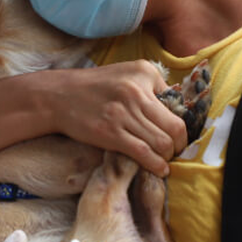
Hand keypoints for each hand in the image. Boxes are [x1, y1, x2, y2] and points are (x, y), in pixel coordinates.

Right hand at [47, 61, 187, 176]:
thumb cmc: (95, 87)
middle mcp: (136, 92)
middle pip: (175, 128)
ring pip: (162, 143)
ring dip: (168, 157)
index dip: (182, 126)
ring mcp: (123, 114)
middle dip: (180, 146)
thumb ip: (152, 86)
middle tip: (176, 152)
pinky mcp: (110, 133)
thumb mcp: (126, 73)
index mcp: (144, 74)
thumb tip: (178, 107)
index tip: (178, 137)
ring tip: (165, 161)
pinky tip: (159, 169)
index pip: (178, 106)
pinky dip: (156, 165)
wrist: (59, 96)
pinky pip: (143, 153)